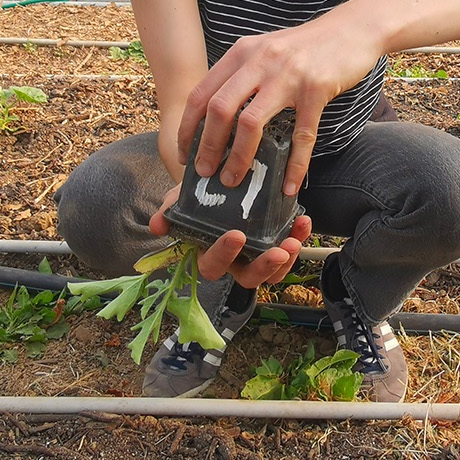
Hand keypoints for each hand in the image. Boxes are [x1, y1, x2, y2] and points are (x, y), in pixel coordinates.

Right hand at [148, 184, 309, 287]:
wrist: (220, 181)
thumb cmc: (199, 198)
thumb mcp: (181, 200)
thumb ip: (170, 212)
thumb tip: (157, 225)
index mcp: (209, 255)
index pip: (213, 266)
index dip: (224, 255)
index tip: (236, 235)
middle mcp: (235, 262)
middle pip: (249, 278)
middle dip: (264, 267)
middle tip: (278, 251)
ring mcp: (257, 256)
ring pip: (274, 273)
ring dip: (287, 260)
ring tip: (294, 239)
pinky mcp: (277, 244)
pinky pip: (290, 250)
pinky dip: (299, 237)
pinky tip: (302, 221)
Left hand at [177, 17, 381, 196]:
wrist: (352, 28)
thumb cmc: (307, 46)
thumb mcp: (266, 50)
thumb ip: (243, 74)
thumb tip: (220, 115)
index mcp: (242, 53)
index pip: (201, 93)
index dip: (187, 127)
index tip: (184, 153)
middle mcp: (260, 61)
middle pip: (219, 109)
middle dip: (206, 146)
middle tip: (204, 172)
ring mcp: (288, 76)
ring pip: (251, 123)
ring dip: (238, 157)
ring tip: (233, 179)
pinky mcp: (316, 90)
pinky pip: (301, 136)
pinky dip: (294, 165)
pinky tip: (289, 185)